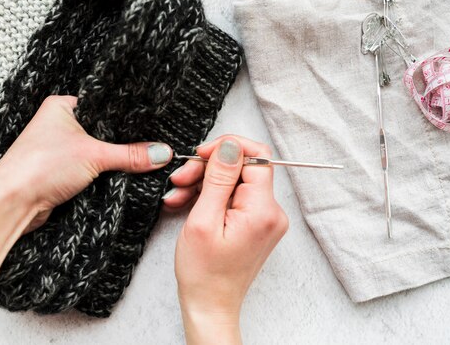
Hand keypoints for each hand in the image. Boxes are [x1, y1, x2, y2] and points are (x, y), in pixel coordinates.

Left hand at [0, 95, 172, 232]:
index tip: (151, 127)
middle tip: (149, 147)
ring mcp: (57, 149)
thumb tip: (161, 153)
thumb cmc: (40, 166)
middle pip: (102, 132)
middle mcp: (58, 124)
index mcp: (61, 106)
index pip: (104, 106)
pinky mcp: (59, 172)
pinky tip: (118, 178)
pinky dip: (101, 175)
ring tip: (137, 162)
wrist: (11, 203)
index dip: (127, 119)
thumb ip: (130, 154)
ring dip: (111, 162)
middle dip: (121, 144)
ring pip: (96, 153)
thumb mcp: (94, 156)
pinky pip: (88, 170)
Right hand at [164, 136, 288, 344]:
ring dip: (204, 182)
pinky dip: (210, 196)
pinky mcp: (255, 223)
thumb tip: (230, 145)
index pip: (256, 157)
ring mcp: (264, 218)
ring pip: (235, 181)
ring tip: (178, 195)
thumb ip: (219, 178)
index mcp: (263, 210)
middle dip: (208, 168)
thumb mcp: (204, 220)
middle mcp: (271, 212)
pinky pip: (234, 196)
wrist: (210, 304)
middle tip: (181, 178)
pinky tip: (187, 202)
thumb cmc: (204, 272)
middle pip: (243, 168)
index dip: (226, 149)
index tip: (200, 154)